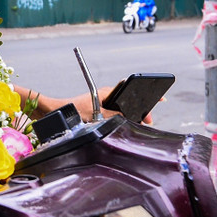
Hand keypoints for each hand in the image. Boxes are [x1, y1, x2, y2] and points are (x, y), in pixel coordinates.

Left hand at [19, 83, 154, 124]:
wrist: (58, 113)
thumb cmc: (75, 111)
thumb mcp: (97, 115)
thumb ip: (113, 116)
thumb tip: (128, 117)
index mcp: (107, 92)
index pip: (129, 89)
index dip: (144, 94)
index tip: (157, 98)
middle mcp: (106, 96)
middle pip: (129, 101)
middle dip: (141, 109)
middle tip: (149, 120)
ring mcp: (103, 103)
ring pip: (123, 108)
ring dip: (132, 115)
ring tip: (141, 123)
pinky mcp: (100, 110)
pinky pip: (116, 114)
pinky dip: (123, 119)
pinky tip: (128, 126)